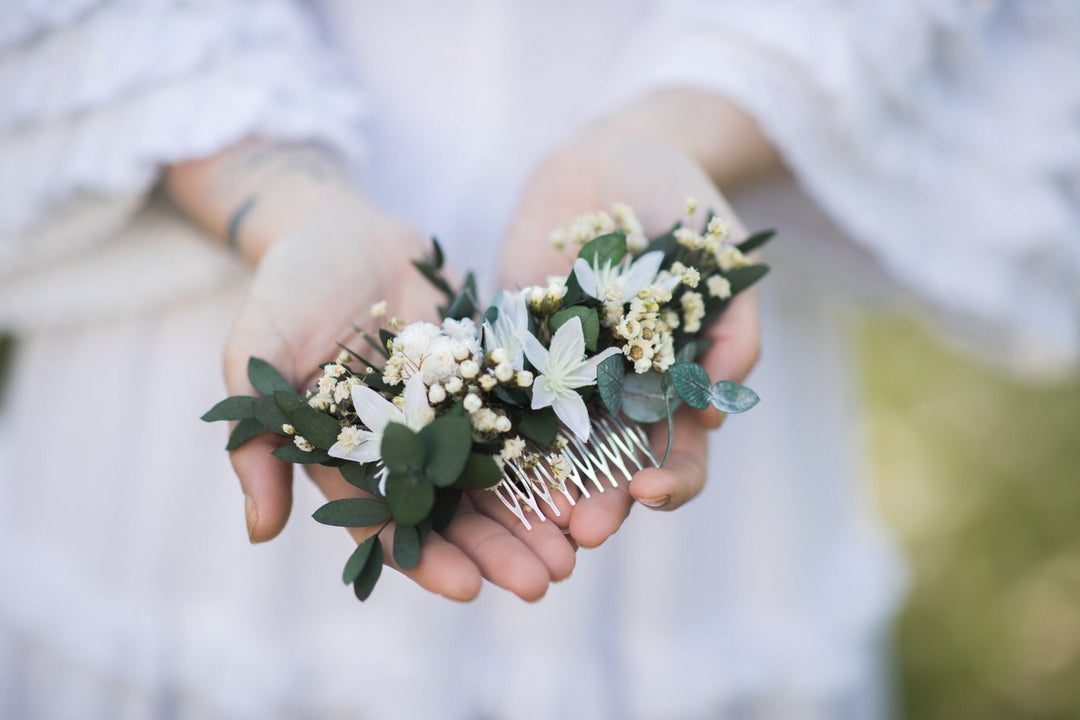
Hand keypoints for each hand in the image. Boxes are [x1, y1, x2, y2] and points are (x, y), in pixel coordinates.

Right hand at [169, 143, 575, 600]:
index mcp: (350, 457)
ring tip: (578, 548)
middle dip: (498, 550)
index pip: (387, 523)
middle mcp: (406, 448)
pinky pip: (525, 421)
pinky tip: (591, 477)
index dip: (426, 559)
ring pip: (497, 479)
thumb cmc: (288, 288)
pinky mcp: (486, 378)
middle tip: (545, 582)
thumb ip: (255, 435)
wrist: (342, 229)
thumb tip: (260, 531)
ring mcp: (450, 415)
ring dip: (536, 517)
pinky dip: (553, 453)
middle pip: (454, 513)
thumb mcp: (256, 354)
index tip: (468, 588)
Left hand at [499, 112, 763, 547]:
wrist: (609, 155)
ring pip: (553, 447)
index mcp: (673, 383)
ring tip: (534, 518)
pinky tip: (480, 459)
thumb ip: (732, 329)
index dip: (672, 477)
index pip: (679, 451)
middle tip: (584, 531)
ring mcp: (562, 373)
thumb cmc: (679, 203)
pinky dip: (492, 430)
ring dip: (545, 487)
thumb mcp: (718, 259)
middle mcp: (617, 390)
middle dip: (601, 500)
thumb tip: (715, 410)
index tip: (652, 490)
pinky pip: (500, 394)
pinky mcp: (512, 347)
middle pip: (612, 464)